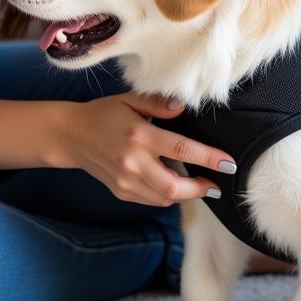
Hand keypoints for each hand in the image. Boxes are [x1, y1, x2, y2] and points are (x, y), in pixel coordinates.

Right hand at [63, 91, 235, 206]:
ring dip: (186, 194)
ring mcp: (126, 181)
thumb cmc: (103, 114)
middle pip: (175, 187)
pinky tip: (174, 185)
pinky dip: (167, 196)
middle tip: (216, 183)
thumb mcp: (129, 99)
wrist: (71, 136)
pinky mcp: (121, 192)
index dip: (209, 158)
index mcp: (139, 135)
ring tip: (199, 184)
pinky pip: (152, 200)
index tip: (229, 163)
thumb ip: (157, 103)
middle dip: (201, 188)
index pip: (182, 149)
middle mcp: (132, 162)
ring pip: (165, 198)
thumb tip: (183, 106)